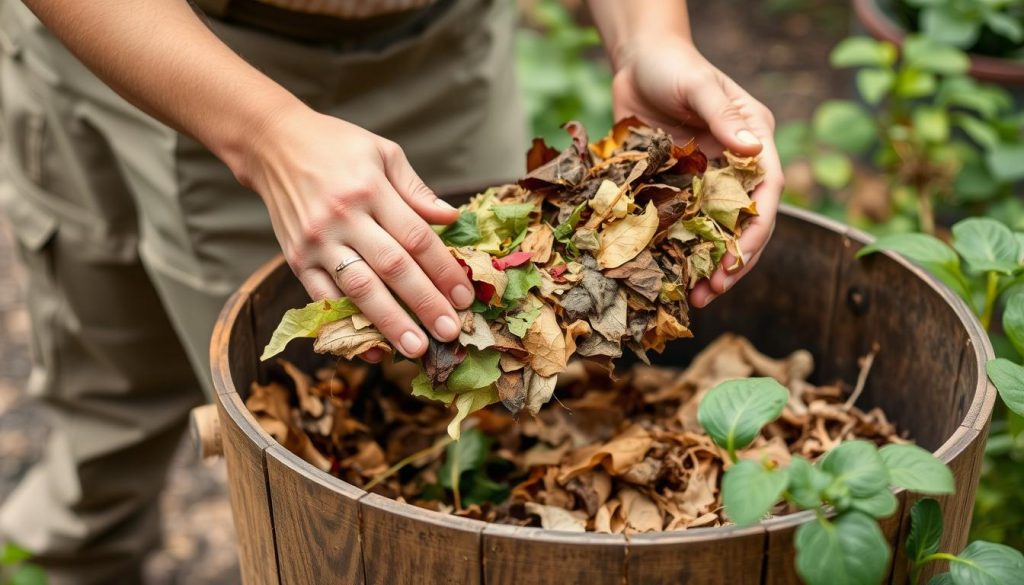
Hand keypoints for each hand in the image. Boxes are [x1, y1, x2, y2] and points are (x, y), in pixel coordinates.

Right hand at [236, 104, 475, 359]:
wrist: (272, 144)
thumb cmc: (335, 145)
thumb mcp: (383, 152)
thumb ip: (417, 190)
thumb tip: (452, 219)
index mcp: (371, 189)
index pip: (416, 237)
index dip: (443, 270)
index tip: (465, 296)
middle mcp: (344, 218)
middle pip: (392, 268)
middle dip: (425, 303)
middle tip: (450, 331)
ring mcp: (317, 241)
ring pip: (359, 288)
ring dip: (390, 322)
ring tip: (416, 348)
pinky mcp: (296, 259)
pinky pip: (324, 298)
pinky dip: (349, 324)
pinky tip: (372, 346)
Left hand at [610, 38, 782, 307]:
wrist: (636, 61)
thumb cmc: (672, 65)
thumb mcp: (698, 85)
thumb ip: (722, 115)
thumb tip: (750, 148)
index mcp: (753, 139)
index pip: (766, 191)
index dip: (756, 228)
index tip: (737, 259)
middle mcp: (735, 163)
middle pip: (745, 221)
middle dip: (733, 259)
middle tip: (712, 290)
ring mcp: (707, 177)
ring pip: (716, 230)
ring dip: (707, 263)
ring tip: (695, 296)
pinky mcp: (679, 185)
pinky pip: (683, 223)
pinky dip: (679, 250)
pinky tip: (667, 274)